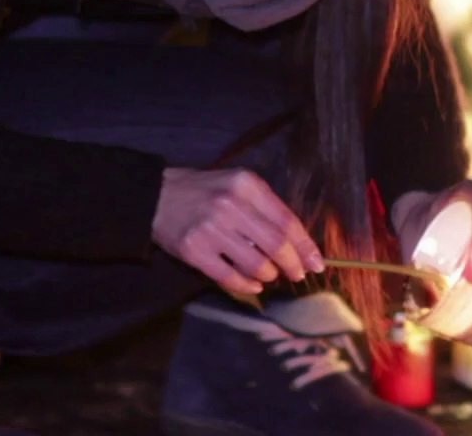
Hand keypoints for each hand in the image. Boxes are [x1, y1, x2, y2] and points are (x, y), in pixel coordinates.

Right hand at [152, 167, 324, 293]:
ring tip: (268, 274)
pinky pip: (230, 277)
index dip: (306, 245)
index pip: (287, 220)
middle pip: (276, 244)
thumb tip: (298, 241)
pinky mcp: (194, 250)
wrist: (155, 197)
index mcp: (246, 185)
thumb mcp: (237, 185)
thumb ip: (265, 207)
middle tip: (298, 274)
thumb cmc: (204, 191)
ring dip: (269, 274)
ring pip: (256, 264)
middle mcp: (230, 205)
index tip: (316, 262)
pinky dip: (247, 286)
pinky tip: (253, 285)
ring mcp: (211, 229)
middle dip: (293, 264)